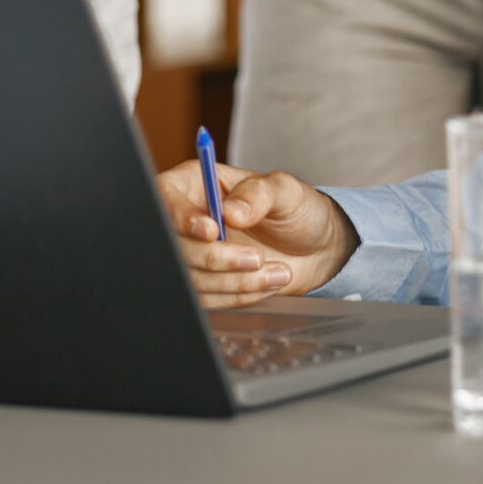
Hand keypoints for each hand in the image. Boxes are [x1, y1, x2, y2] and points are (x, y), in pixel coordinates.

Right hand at [157, 157, 355, 308]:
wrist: (314, 247)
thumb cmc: (297, 209)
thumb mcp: (286, 191)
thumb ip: (259, 194)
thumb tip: (230, 211)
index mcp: (195, 184)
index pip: (168, 200)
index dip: (182, 219)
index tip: (212, 231)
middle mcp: (186, 220)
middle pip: (175, 246)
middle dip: (217, 258)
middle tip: (257, 258)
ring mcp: (192, 253)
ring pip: (191, 277)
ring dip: (235, 281)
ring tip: (278, 272)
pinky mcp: (202, 282)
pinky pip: (206, 298)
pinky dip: (239, 295)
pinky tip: (268, 282)